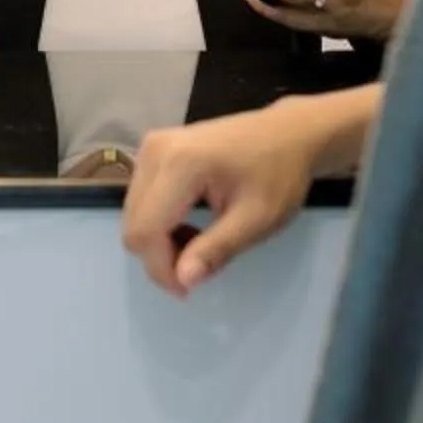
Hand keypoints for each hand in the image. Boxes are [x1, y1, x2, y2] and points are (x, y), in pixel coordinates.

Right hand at [121, 101, 333, 296]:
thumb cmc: (279, 175)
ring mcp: (151, 146)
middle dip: (161, 256)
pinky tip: (188, 223)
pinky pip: (140, 199)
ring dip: (159, 241)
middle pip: (134, 224)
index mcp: (180, 164)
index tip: (189, 289)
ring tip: (200, 242)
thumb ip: (217, 250)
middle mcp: (155, 151)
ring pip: (134, 214)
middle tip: (201, 265)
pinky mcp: (154, 149)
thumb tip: (183, 280)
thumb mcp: (257, 219)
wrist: (288, 133)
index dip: (160, 268)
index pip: (145, 230)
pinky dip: (159, 222)